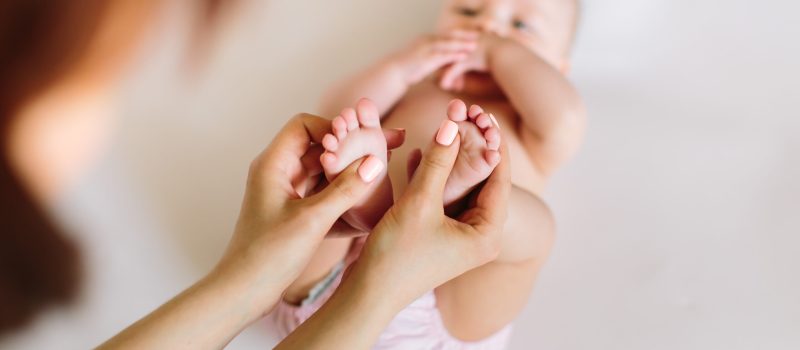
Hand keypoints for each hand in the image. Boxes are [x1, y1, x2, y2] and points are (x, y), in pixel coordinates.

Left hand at [214, 114, 403, 305]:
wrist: (243, 291)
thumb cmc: (268, 255)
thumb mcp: (312, 220)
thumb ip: (345, 189)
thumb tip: (376, 162)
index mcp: (273, 164)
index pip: (306, 125)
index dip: (334, 128)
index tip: (362, 143)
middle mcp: (278, 172)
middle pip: (318, 146)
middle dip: (351, 148)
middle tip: (388, 147)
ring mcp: (286, 192)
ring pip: (324, 170)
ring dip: (350, 172)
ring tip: (383, 175)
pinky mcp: (294, 211)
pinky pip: (323, 192)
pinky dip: (343, 194)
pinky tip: (368, 202)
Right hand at [349, 119, 510, 306]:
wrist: (368, 294)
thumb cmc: (397, 256)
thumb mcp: (419, 204)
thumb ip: (438, 163)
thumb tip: (452, 126)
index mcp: (487, 233)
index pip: (499, 179)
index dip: (493, 144)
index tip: (485, 115)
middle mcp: (478, 236)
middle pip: (481, 182)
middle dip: (469, 149)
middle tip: (463, 117)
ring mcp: (457, 236)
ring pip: (458, 187)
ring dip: (447, 161)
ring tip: (441, 128)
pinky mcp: (436, 235)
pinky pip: (440, 198)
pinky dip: (431, 178)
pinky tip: (416, 155)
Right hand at [391, 30, 479, 84]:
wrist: (393, 73)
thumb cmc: (408, 69)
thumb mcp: (423, 60)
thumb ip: (434, 58)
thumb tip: (444, 62)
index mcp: (427, 39)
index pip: (447, 33)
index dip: (461, 32)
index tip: (473, 33)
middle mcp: (427, 40)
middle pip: (449, 35)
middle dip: (464, 34)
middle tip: (479, 35)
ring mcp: (425, 49)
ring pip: (447, 44)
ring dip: (461, 44)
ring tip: (474, 45)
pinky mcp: (424, 59)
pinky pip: (441, 55)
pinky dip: (453, 55)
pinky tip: (463, 57)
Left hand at [438, 33, 503, 90]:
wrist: (509, 56)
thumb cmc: (499, 56)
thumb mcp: (485, 55)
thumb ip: (476, 58)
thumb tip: (472, 62)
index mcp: (466, 39)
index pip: (449, 48)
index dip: (443, 58)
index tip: (436, 66)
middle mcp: (464, 43)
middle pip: (446, 53)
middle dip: (439, 65)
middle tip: (431, 73)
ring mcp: (465, 50)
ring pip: (448, 61)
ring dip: (441, 72)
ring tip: (438, 83)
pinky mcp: (468, 59)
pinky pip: (454, 69)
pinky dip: (448, 77)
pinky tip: (444, 86)